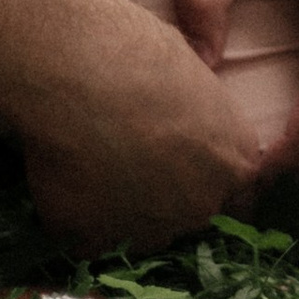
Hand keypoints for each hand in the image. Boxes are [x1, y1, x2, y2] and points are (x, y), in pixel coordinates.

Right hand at [18, 18, 280, 252]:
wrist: (79, 78)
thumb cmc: (138, 55)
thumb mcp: (189, 76)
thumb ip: (196, 114)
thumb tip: (183, 114)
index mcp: (236, 162)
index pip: (234, 192)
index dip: (202, 178)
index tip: (177, 164)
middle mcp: (203, 206)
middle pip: (187, 215)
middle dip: (162, 197)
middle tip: (126, 159)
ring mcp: (152, 232)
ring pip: (137, 233)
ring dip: (118, 211)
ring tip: (88, 165)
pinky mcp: (97, 244)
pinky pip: (87, 239)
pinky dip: (73, 216)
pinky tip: (62, 177)